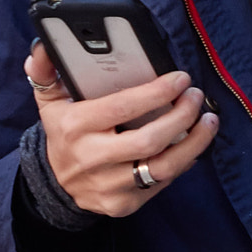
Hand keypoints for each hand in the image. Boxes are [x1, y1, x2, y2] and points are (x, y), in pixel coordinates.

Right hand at [26, 41, 219, 217]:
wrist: (55, 183)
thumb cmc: (63, 132)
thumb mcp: (50, 101)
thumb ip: (46, 71)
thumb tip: (42, 47)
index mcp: (75, 126)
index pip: (122, 107)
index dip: (157, 92)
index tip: (181, 79)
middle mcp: (91, 158)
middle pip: (149, 140)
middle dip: (182, 116)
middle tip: (197, 97)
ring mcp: (107, 186)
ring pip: (163, 167)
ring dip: (194, 143)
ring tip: (209, 121)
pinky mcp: (122, 204)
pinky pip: (162, 184)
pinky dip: (184, 162)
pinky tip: (193, 145)